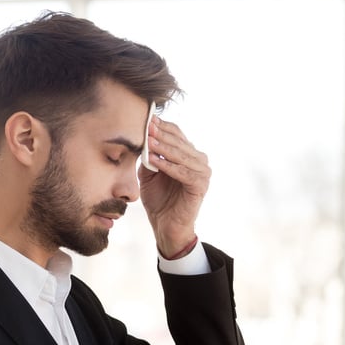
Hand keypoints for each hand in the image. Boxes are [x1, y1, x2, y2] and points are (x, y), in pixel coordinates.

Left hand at [139, 117, 210, 255]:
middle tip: (147, 126)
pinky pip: (183, 172)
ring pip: (181, 155)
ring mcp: (202, 173)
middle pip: (179, 142)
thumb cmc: (158, 199)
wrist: (165, 225)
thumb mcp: (149, 174)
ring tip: (148, 142)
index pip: (177, 134)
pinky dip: (168, 166)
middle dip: (161, 134)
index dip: (162, 127)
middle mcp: (199, 160)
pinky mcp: (200, 185)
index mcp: (188, 155)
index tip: (146, 119)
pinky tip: (154, 161)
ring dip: (164, 148)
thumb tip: (142, 138)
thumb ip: (149, 157)